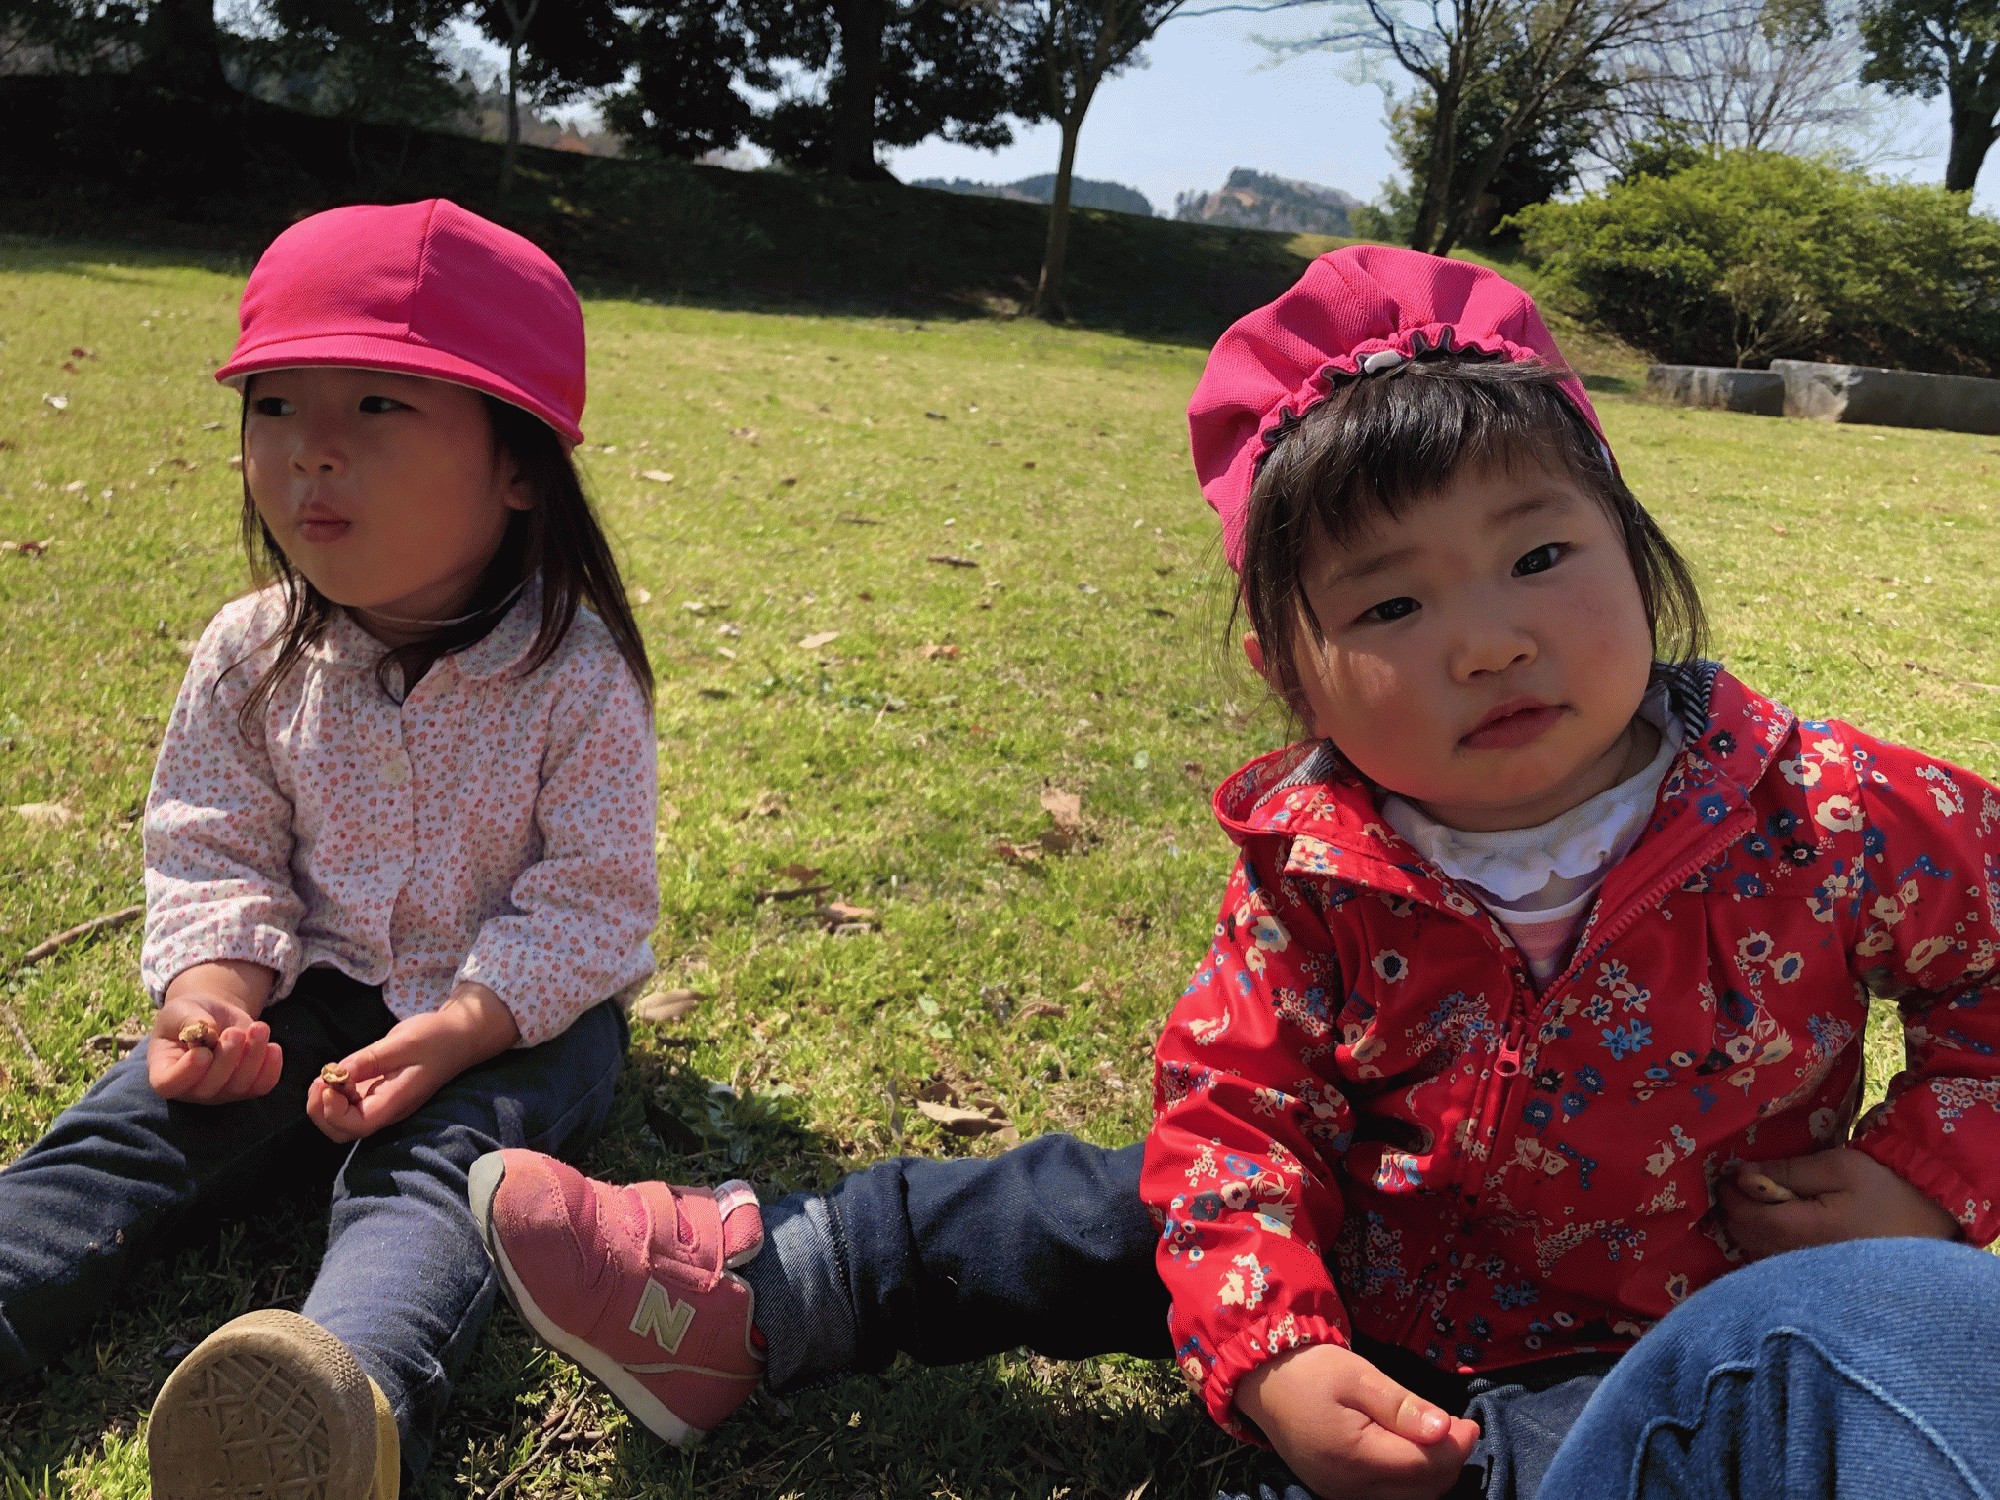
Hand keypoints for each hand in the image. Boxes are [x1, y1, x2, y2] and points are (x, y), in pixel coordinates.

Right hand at [150, 962, 280, 1103]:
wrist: (213, 1015)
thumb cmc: (188, 1014)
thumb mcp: (181, 1010)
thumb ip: (189, 1022)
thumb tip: (207, 1033)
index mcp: (164, 1071)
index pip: (169, 1085)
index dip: (186, 1073)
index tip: (203, 1053)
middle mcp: (190, 1089)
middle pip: (208, 1088)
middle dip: (226, 1059)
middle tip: (233, 1032)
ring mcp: (220, 1091)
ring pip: (239, 1086)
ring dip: (252, 1056)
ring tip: (258, 1028)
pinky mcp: (246, 1085)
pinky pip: (262, 1086)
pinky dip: (271, 1068)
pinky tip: (273, 1046)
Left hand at [308, 984, 518, 1142]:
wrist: (457, 1036)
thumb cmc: (435, 1038)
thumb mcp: (403, 1042)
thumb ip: (369, 1059)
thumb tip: (337, 1072)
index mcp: (396, 1101)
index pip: (358, 1125)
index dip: (335, 1112)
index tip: (331, 1082)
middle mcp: (386, 1109)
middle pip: (343, 1132)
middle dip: (321, 1112)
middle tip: (321, 1080)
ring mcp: (379, 1103)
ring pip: (341, 1122)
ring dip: (322, 1105)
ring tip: (325, 1076)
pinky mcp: (374, 1093)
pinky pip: (346, 1106)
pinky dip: (331, 1094)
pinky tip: (335, 1073)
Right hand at [1235, 1343, 1480, 1499]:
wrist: (1263, 1381)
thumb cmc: (1310, 1370)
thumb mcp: (1358, 1376)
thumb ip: (1401, 1406)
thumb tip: (1445, 1430)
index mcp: (1353, 1457)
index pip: (1423, 1465)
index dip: (1456, 1447)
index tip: (1471, 1422)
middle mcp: (1349, 1488)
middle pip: (1421, 1490)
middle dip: (1450, 1461)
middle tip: (1461, 1427)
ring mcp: (1342, 1494)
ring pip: (1409, 1498)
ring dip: (1433, 1473)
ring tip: (1443, 1438)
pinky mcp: (1339, 1492)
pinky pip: (1389, 1496)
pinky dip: (1411, 1479)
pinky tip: (1416, 1452)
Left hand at [1718, 1147, 1960, 1259]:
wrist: (1932, 1221)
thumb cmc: (1886, 1188)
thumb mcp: (1837, 1167)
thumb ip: (1786, 1172)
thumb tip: (1741, 1174)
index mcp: (1807, 1232)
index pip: (1745, 1219)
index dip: (1729, 1194)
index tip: (1728, 1174)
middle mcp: (1803, 1261)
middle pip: (1745, 1239)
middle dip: (1734, 1210)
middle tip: (1741, 1184)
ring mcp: (1812, 1274)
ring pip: (1757, 1254)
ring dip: (1748, 1227)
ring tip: (1760, 1200)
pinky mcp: (1821, 1278)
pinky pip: (1777, 1262)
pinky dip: (1766, 1242)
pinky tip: (1778, 1223)